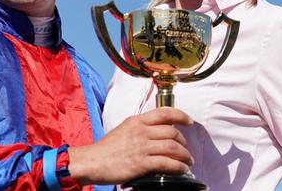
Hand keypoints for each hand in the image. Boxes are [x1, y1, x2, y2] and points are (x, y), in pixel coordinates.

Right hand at [68, 107, 192, 184]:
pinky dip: (178, 167)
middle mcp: (141, 131)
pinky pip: (167, 163)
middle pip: (172, 132)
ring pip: (173, 147)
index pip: (164, 113)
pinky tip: (182, 169)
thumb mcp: (124, 129)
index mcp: (136, 121)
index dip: (181, 116)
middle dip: (184, 141)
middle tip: (185, 148)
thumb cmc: (106, 149)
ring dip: (184, 155)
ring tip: (187, 161)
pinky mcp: (141, 163)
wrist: (92, 162)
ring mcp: (141, 147)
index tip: (189, 121)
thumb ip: (140, 127)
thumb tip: (157, 131)